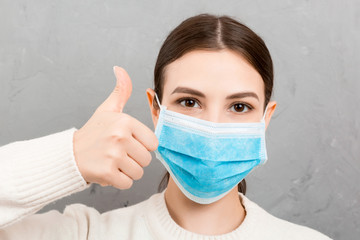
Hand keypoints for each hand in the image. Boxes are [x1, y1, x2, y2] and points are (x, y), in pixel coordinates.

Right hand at [73, 66, 157, 188]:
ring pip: (139, 172)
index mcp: (125, 121)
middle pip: (147, 159)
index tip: (128, 143)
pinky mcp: (107, 173)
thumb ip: (120, 91)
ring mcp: (113, 155)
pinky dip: (120, 181)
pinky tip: (109, 171)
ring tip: (113, 162)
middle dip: (135, 160)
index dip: (142, 145)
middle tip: (118, 154)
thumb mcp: (107, 110)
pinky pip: (128, 183)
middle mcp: (120, 137)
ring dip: (128, 171)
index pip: (153, 142)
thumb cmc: (93, 133)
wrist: (69, 154)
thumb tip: (120, 69)